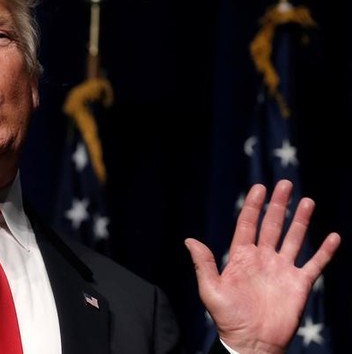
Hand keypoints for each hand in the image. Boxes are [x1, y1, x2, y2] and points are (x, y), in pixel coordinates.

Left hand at [185, 179, 340, 353]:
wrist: (252, 343)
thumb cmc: (228, 318)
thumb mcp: (211, 290)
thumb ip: (203, 264)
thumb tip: (189, 240)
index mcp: (241, 257)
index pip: (248, 225)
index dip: (253, 206)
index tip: (258, 187)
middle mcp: (263, 259)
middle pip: (272, 225)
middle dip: (278, 205)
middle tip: (285, 184)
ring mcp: (282, 270)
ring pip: (294, 238)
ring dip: (301, 220)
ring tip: (307, 201)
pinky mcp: (299, 284)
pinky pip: (314, 263)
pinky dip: (325, 251)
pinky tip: (333, 236)